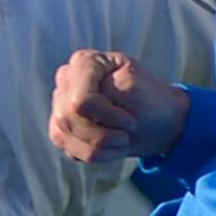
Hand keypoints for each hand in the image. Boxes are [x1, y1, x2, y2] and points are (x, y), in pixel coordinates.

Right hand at [50, 49, 178, 167]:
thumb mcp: (137, 90)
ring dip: (100, 146)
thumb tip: (80, 104)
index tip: (131, 121)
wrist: (156, 121)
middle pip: (69, 118)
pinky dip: (94, 154)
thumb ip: (110, 90)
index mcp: (84, 62)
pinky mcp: (59, 128)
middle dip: (103, 135)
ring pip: (65, 135)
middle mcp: (66, 79)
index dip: (107, 116)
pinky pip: (68, 149)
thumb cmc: (149, 101)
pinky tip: (110, 147)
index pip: (81, 100)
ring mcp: (59, 103)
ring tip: (120, 140)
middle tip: (126, 133)